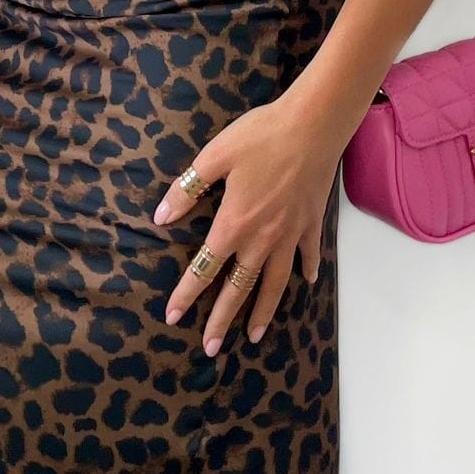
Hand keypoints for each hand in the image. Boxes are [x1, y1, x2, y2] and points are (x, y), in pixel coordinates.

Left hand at [151, 95, 345, 354]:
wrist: (313, 126)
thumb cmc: (260, 135)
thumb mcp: (215, 156)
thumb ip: (188, 189)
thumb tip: (161, 216)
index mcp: (234, 223)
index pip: (205, 267)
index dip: (187, 293)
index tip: (173, 317)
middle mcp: (262, 238)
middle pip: (239, 288)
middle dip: (222, 319)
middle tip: (211, 347)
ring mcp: (291, 234)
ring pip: (275, 283)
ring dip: (263, 311)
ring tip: (253, 335)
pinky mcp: (311, 223)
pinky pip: (308, 255)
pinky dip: (306, 271)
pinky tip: (305, 282)